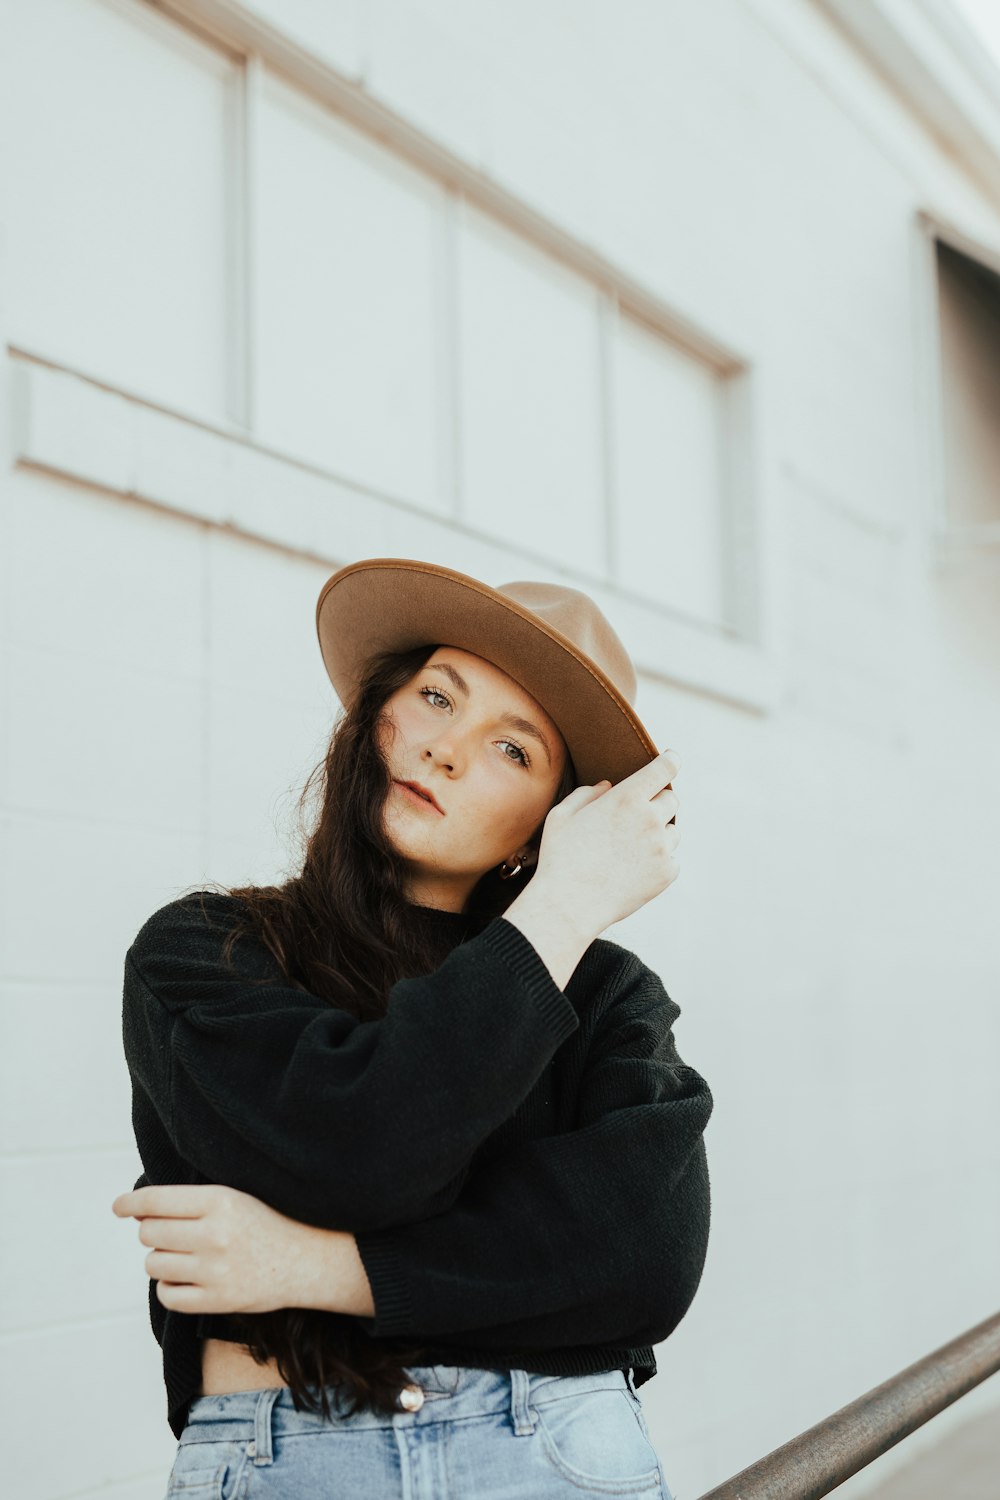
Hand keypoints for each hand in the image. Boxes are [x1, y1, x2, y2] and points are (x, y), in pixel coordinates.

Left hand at [110, 1182, 359, 1315]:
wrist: (309, 1259)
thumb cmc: (267, 1223)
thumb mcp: (235, 1197)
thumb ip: (190, 1202)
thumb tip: (139, 1211)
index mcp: (220, 1200)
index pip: (156, 1200)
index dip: (131, 1203)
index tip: (119, 1207)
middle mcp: (215, 1235)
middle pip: (150, 1233)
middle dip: (153, 1231)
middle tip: (173, 1233)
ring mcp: (215, 1271)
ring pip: (153, 1264)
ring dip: (160, 1259)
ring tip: (183, 1256)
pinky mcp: (218, 1300)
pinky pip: (167, 1295)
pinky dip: (168, 1286)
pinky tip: (184, 1277)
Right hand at [531, 746, 681, 934]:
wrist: (569, 905)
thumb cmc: (560, 858)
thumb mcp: (562, 816)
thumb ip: (587, 794)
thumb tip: (608, 787)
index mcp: (626, 798)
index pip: (664, 768)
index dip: (669, 761)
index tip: (670, 760)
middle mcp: (650, 819)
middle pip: (671, 798)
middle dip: (656, 802)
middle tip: (635, 817)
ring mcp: (661, 848)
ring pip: (672, 830)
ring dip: (658, 833)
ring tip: (628, 849)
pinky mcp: (667, 873)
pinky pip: (671, 858)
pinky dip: (658, 860)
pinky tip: (632, 869)